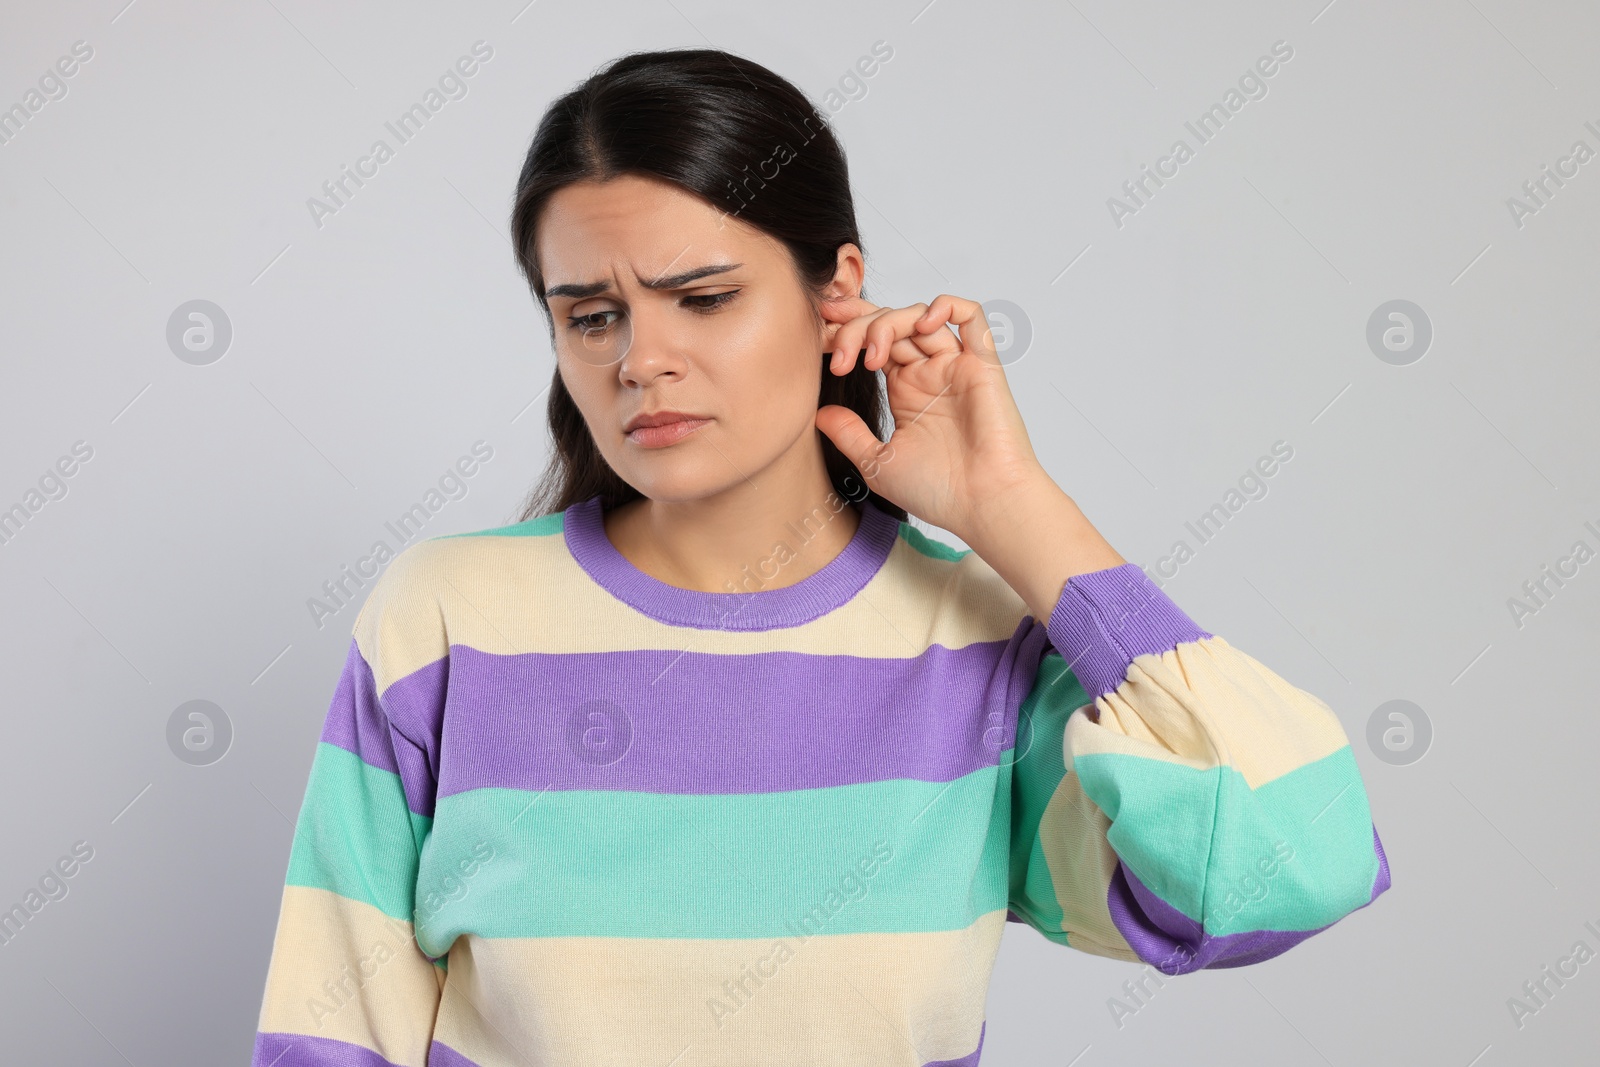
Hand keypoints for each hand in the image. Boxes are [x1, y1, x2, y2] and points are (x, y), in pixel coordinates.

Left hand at [815, 293, 1049, 540]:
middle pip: (890, 322)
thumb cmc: (938, 491)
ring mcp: (955, 366)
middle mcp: (929, 373)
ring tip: (870, 356)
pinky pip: (970, 316)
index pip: (872, 342)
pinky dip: (945, 306)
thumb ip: (849, 434)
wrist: (981, 505)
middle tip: (834, 346)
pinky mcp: (982, 364)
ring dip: (887, 323)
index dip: (844, 332)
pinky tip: (921, 325)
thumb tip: (817, 413)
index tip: (816, 337)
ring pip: (918, 315)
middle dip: (855, 324)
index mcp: (905, 390)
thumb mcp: (877, 463)